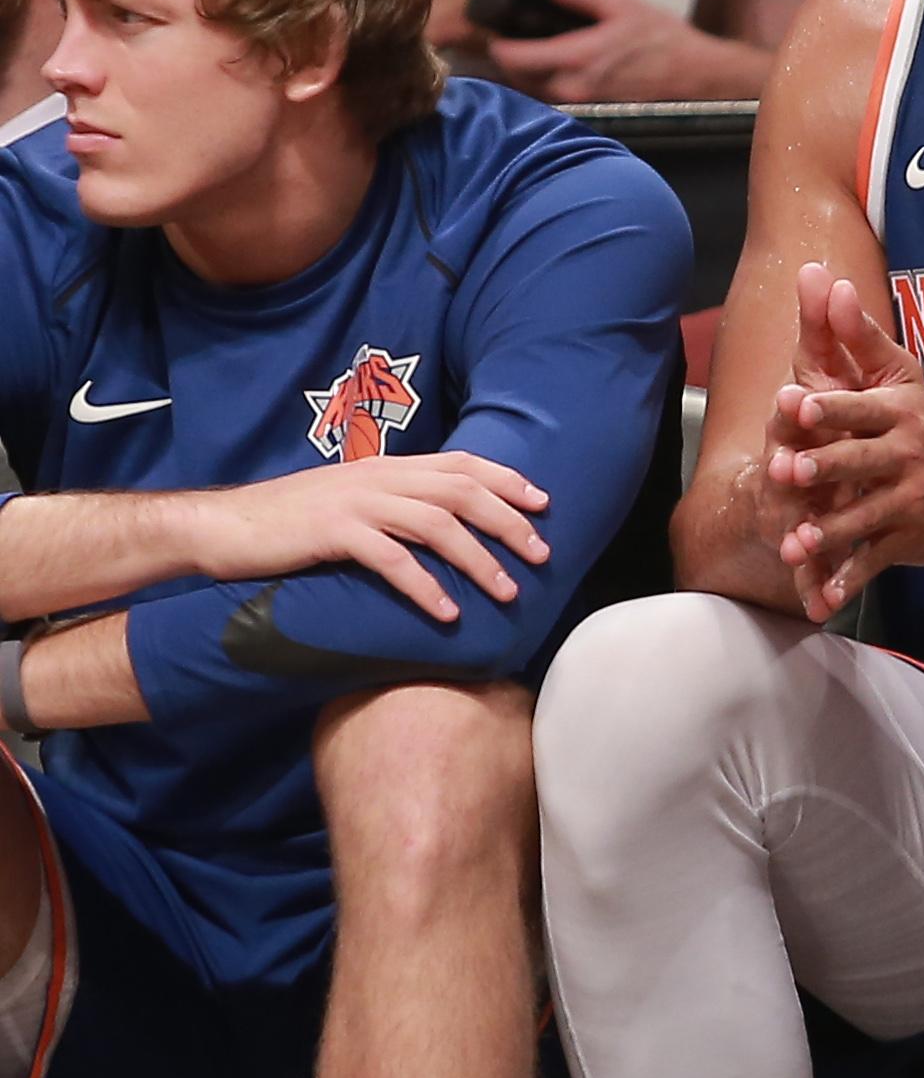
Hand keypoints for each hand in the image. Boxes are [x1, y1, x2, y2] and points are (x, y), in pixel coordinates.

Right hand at [185, 454, 551, 623]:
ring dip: (478, 559)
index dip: (507, 480)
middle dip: (508, 521)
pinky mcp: (332, 533)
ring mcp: (355, 502)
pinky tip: (448, 614)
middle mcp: (377, 477)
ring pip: (436, 524)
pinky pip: (392, 559)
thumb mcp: (351, 506)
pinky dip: (426, 587)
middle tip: (541, 554)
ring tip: (508, 592)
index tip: (543, 504)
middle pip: (461, 491)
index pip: (460, 463)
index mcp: (386, 468)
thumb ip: (395, 509)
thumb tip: (445, 532)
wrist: (224, 528)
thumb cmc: (291, 525)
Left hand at [488, 0, 757, 101]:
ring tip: (525, 48)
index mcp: (575, 59)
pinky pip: (557, 98)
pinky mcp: (594, 109)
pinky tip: (554, 66)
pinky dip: (546, 83)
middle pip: (518, 78)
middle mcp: (574, 88)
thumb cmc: (664, 40)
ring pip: (536, 91)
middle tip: (503, 34)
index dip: (495, 42)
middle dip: (506, 58)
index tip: (491, 27)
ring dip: (526, 73)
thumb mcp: (620, 4)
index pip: (513, 57)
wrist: (697, 77)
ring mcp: (583, 103)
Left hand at [766, 273, 923, 619]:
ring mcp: (906, 501)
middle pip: (859, 461)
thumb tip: (828, 280)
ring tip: (794, 542)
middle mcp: (904, 455)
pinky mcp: (905, 540)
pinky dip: (845, 584)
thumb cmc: (922, 423)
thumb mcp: (899, 374)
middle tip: (788, 471)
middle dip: (824, 467)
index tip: (795, 403)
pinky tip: (818, 600)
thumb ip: (857, 333)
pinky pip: (872, 563)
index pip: (859, 407)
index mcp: (896, 412)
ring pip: (862, 517)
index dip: (828, 407)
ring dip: (828, 532)